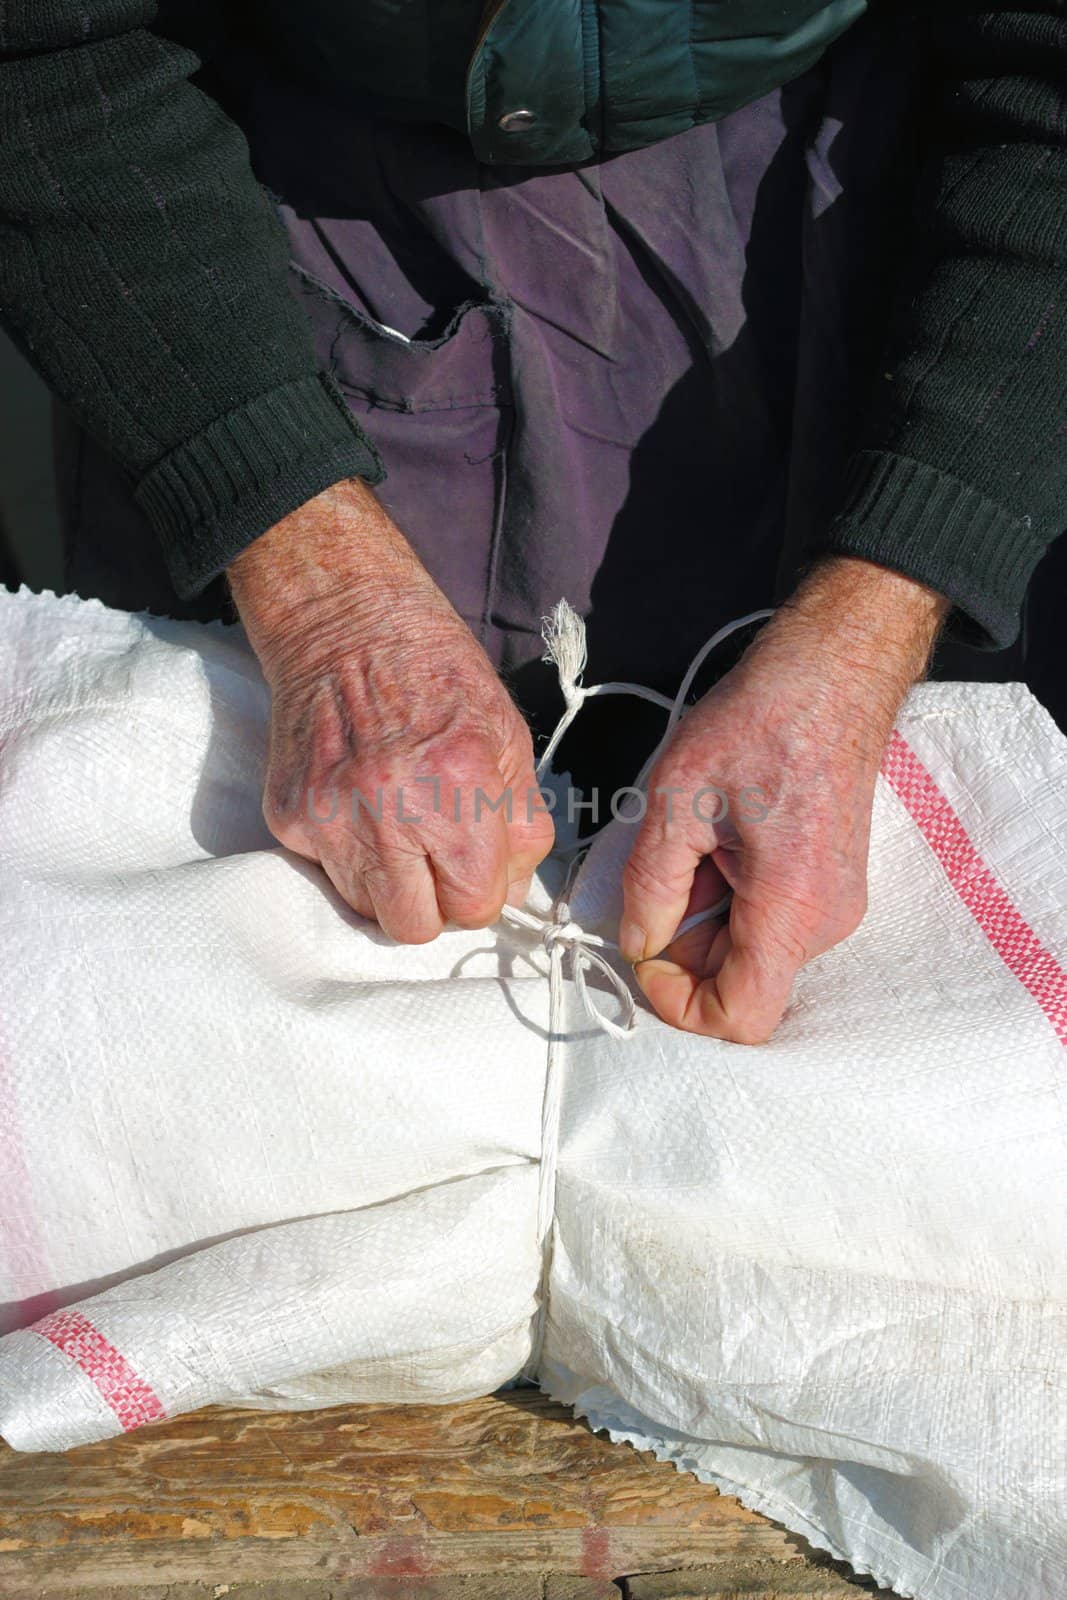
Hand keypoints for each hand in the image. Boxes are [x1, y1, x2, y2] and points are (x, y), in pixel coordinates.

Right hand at [228, 479, 553, 942]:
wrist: (346, 619)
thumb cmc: (438, 673)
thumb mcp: (508, 736)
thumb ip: (522, 825)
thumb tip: (512, 893)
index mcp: (457, 787)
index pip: (474, 905)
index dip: (480, 892)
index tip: (475, 866)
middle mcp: (388, 809)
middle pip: (414, 928)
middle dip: (433, 904)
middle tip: (436, 861)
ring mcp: (329, 816)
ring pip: (366, 909)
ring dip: (389, 884)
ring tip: (396, 825)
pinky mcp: (288, 816)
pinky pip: (325, 873)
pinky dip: (347, 854)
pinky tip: (360, 804)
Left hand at [619, 558, 947, 1041]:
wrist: (833, 675)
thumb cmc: (762, 722)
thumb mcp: (678, 798)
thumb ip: (651, 884)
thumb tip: (638, 942)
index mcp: (792, 907)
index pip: (741, 1016)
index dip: (681, 1005)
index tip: (647, 956)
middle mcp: (826, 921)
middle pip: (740, 982)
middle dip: (685, 944)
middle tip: (664, 868)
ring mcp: (837, 905)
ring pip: (752, 951)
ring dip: (706, 913)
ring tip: (698, 838)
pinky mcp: (833, 886)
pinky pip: (772, 921)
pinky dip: (732, 895)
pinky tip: (723, 837)